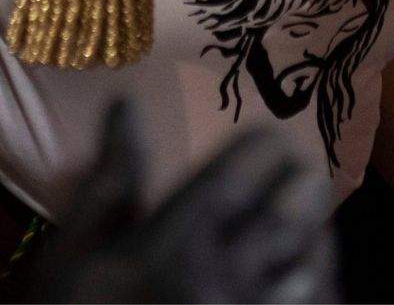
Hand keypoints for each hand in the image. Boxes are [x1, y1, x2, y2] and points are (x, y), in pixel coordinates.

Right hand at [36, 103, 336, 302]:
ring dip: (318, 237)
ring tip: (311, 222)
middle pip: (286, 216)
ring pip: (311, 267)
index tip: (268, 141)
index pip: (236, 177)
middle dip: (301, 187)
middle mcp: (217, 283)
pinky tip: (308, 277)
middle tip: (305, 175)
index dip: (262, 150)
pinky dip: (319, 287)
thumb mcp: (73, 254)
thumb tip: (125, 105)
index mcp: (168, 248)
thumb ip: (109, 181)